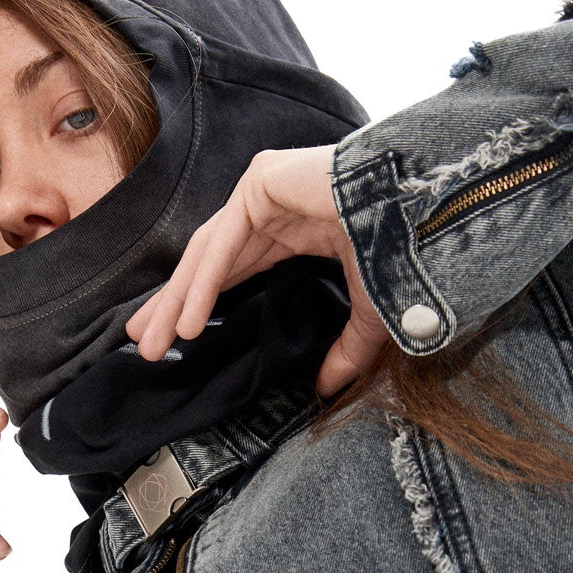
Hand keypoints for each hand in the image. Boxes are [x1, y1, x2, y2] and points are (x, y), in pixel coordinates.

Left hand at [123, 144, 390, 399]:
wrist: (428, 209)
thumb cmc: (408, 248)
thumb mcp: (369, 312)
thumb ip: (345, 351)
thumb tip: (325, 390)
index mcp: (292, 227)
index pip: (231, 269)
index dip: (198, 303)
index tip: (175, 338)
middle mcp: (271, 204)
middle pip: (208, 262)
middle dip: (172, 305)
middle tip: (144, 347)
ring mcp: (264, 188)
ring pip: (206, 253)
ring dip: (176, 301)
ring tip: (153, 344)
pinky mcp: (262, 181)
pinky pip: (225, 241)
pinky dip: (203, 284)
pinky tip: (187, 323)